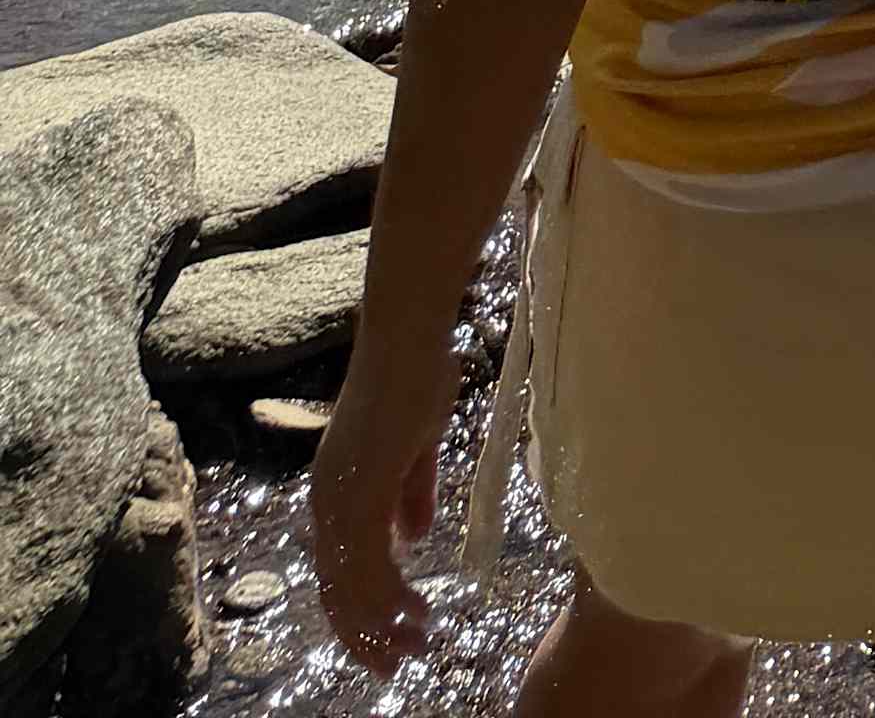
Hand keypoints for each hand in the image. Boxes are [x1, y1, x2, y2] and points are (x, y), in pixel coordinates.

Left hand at [307, 376, 442, 672]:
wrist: (408, 339)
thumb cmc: (416, 378)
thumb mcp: (416, 447)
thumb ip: (410, 495)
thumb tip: (411, 542)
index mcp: (335, 493)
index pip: (338, 571)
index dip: (361, 610)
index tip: (390, 640)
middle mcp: (326, 505)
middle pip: (338, 593)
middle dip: (367, 635)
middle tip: (397, 666)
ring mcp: (338, 503)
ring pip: (353, 590)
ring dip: (384, 625)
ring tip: (417, 646)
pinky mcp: (358, 496)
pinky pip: (369, 567)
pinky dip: (391, 599)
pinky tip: (417, 612)